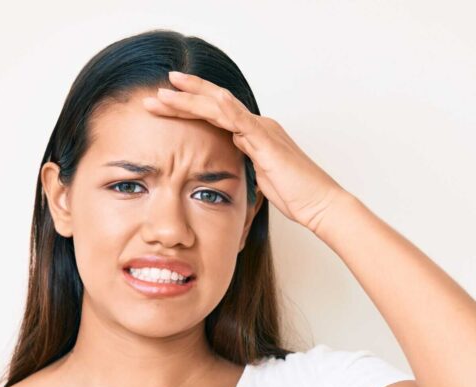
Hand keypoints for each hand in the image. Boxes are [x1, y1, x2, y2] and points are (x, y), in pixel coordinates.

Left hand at [142, 70, 349, 231]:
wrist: (319, 204)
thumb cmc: (295, 195)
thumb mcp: (260, 177)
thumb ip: (245, 162)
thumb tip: (230, 153)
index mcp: (253, 133)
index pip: (215, 115)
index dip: (189, 107)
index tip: (165, 105)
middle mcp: (257, 125)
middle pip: (213, 104)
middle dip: (182, 97)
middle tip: (156, 93)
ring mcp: (262, 129)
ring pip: (220, 106)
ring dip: (190, 100)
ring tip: (164, 94)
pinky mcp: (267, 141)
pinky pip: (240, 119)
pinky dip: (220, 107)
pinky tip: (202, 100)